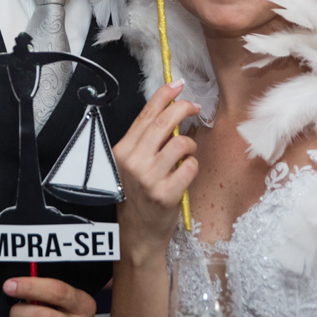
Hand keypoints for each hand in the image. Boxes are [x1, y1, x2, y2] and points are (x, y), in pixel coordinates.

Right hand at [113, 80, 199, 257]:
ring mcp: (149, 179)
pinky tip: (184, 174)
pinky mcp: (166, 194)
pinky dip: (192, 167)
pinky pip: (190, 167)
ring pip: (181, 143)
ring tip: (185, 154)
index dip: (163, 96)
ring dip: (190, 145)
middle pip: (164, 123)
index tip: (177, 84)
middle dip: (183, 108)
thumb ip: (146, 140)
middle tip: (193, 106)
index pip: (145, 115)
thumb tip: (170, 111)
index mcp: (122, 151)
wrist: (137, 232)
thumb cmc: (137, 194)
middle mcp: (133, 162)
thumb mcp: (132, 164)